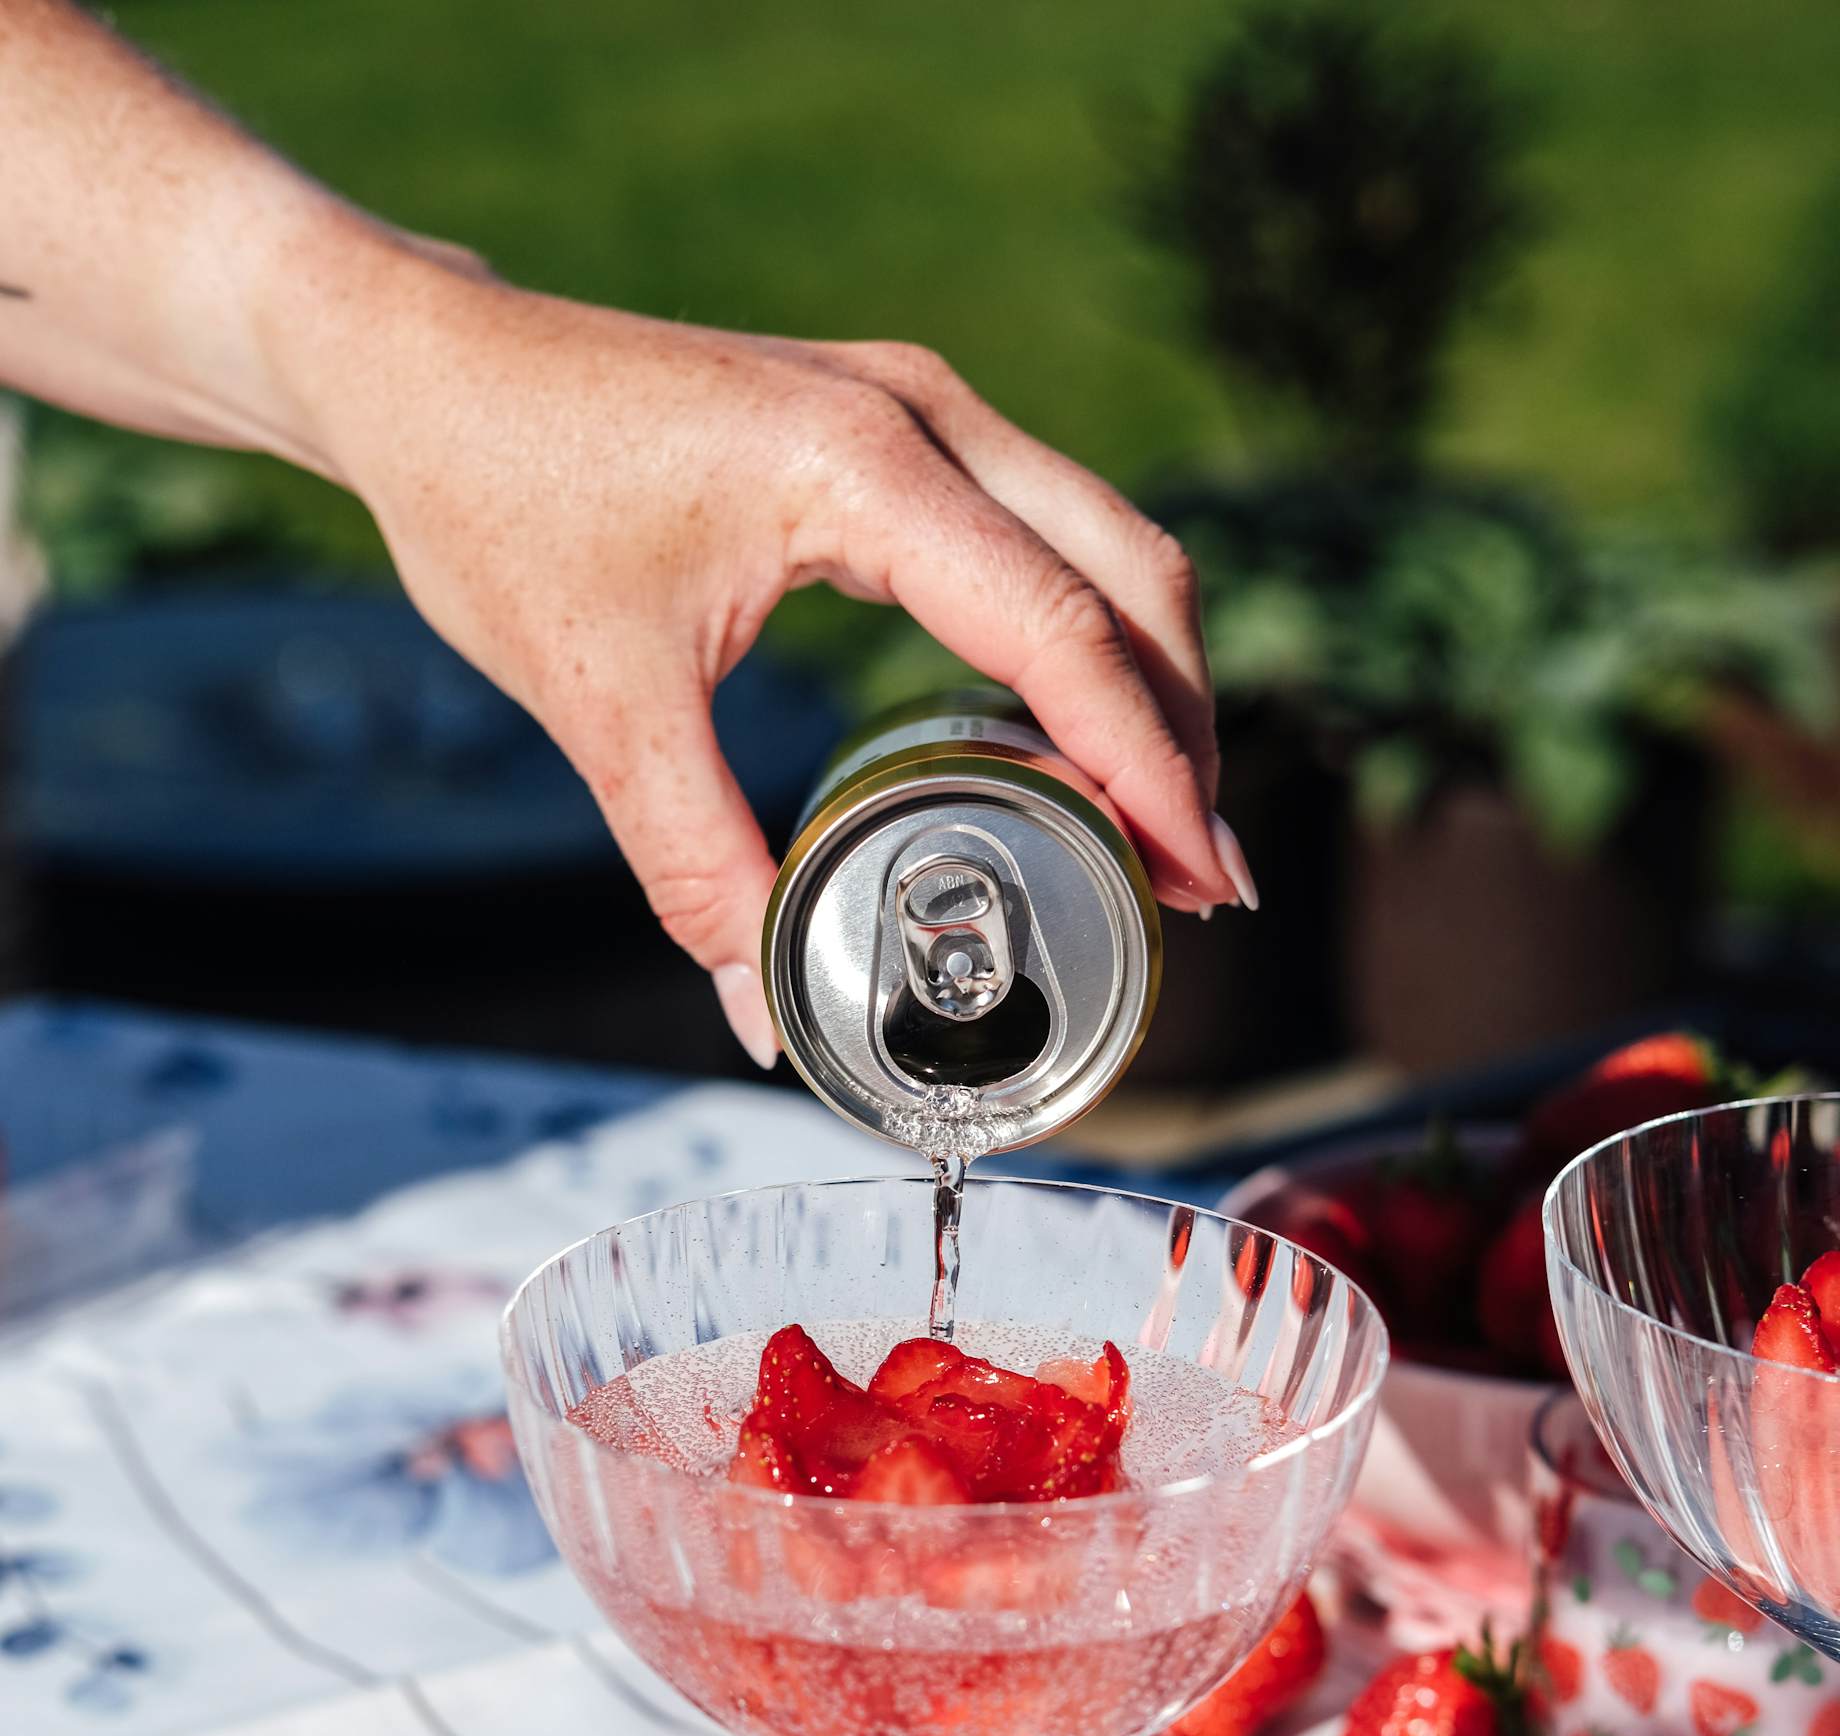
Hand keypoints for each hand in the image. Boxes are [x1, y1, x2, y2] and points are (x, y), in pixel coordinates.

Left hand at [288, 259, 1254, 1065]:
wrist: (430, 372)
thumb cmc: (498, 503)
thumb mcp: (600, 705)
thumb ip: (696, 870)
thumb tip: (763, 1021)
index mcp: (861, 465)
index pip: (1064, 632)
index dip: (1150, 769)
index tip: (1204, 880)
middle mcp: (920, 413)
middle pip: (1132, 576)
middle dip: (1187, 735)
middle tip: (1204, 884)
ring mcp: (918, 406)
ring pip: (1108, 544)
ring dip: (1155, 684)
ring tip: (1165, 835)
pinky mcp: (898, 427)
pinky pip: (1049, 533)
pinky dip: (1095, 639)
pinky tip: (1085, 743)